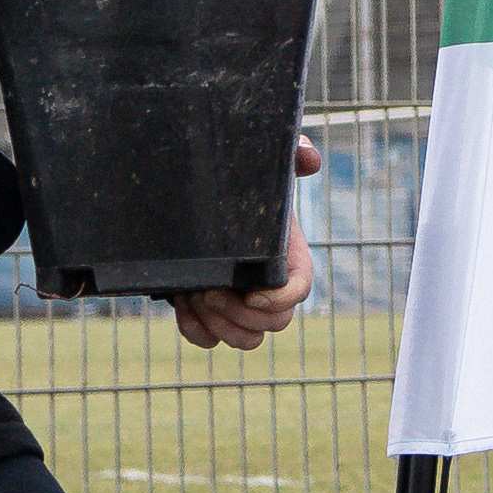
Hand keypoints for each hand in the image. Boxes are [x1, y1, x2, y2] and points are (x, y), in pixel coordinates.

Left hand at [170, 138, 325, 348]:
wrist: (194, 202)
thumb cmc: (240, 183)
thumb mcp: (266, 162)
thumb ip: (293, 150)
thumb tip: (310, 160)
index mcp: (288, 257)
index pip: (300, 291)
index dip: (280, 300)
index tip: (252, 293)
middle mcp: (269, 288)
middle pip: (275, 325)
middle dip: (240, 313)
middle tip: (209, 289)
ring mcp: (240, 306)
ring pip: (246, 341)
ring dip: (219, 323)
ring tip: (194, 293)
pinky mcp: (210, 315)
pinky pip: (210, 341)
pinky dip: (196, 330)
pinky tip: (181, 303)